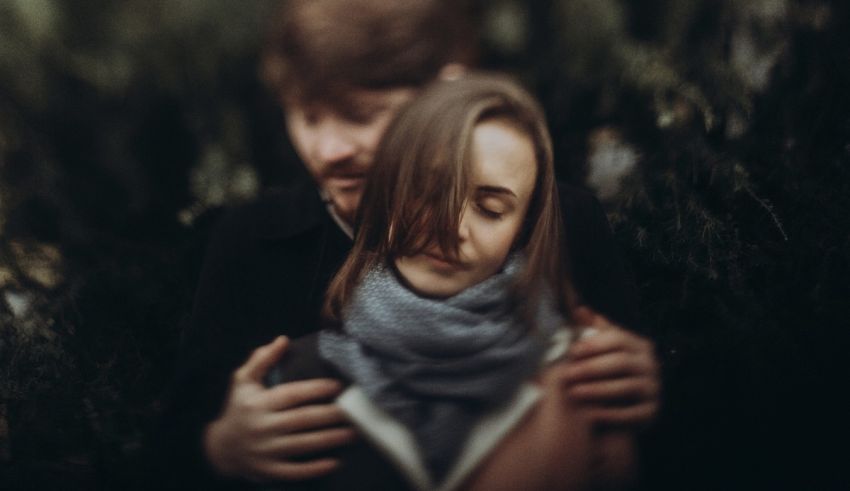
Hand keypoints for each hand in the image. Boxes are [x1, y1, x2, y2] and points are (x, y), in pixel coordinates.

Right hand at [203, 336, 355, 481]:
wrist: (219, 448)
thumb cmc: (238, 408)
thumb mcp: (242, 380)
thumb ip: (262, 359)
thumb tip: (283, 340)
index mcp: (259, 403)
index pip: (292, 394)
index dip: (316, 389)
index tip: (338, 386)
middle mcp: (263, 426)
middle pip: (302, 419)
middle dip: (330, 415)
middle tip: (354, 410)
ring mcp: (266, 451)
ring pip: (303, 445)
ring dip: (330, 440)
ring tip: (353, 433)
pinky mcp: (269, 471)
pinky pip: (295, 471)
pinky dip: (315, 468)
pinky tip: (335, 463)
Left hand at [562, 307, 659, 427]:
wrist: (622, 404)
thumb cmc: (607, 370)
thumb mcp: (602, 347)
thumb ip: (592, 329)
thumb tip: (579, 309)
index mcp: (638, 345)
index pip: (618, 339)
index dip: (595, 344)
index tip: (572, 351)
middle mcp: (650, 365)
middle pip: (621, 362)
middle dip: (591, 368)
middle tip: (567, 374)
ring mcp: (653, 389)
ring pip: (626, 387)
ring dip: (597, 390)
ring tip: (573, 392)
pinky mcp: (651, 412)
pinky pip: (632, 413)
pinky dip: (610, 414)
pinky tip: (589, 414)